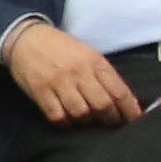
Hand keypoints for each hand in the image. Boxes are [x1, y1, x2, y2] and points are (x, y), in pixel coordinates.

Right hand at [1, 16, 141, 130]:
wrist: (27, 39)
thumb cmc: (62, 49)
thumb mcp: (88, 54)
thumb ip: (104, 75)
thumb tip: (121, 101)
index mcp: (94, 62)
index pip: (119, 91)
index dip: (129, 110)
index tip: (133, 119)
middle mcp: (78, 72)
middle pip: (102, 105)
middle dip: (110, 119)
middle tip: (110, 122)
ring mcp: (58, 82)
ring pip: (80, 113)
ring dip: (87, 121)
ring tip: (88, 120)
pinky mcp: (40, 91)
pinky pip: (57, 116)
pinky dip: (66, 122)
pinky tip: (68, 119)